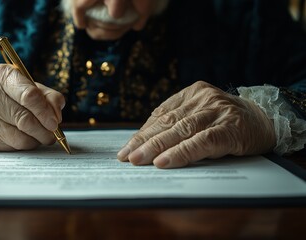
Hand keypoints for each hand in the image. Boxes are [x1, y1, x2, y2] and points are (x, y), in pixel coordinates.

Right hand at [0, 64, 64, 150]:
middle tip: (53, 133)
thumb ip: (48, 97)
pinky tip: (26, 138)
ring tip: (42, 136)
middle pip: (24, 119)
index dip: (45, 111)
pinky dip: (25, 144)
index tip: (55, 122)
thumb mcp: (30, 87)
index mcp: (2, 76)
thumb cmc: (9, 95)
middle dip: (44, 130)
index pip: (28, 96)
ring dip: (36, 140)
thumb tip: (56, 115)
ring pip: (19, 138)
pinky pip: (12, 147)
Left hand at [117, 81, 275, 167]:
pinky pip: (201, 141)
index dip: (142, 132)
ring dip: (156, 147)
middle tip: (125, 156)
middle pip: (167, 122)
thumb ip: (179, 123)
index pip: (161, 114)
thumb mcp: (201, 115)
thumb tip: (147, 144)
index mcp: (192, 93)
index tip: (127, 148)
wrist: (267, 119)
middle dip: (143, 141)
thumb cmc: (227, 121)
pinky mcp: (230, 128)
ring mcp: (217, 111)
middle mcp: (203, 98)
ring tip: (137, 160)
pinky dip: (181, 153)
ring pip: (180, 130)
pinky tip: (164, 162)